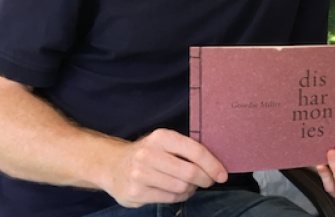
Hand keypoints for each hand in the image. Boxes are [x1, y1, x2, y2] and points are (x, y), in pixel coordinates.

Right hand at [101, 129, 227, 206]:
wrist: (113, 165)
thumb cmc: (148, 154)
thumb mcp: (165, 143)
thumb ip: (186, 150)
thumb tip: (216, 165)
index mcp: (161, 137)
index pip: (195, 151)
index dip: (212, 164)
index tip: (222, 174)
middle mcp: (148, 153)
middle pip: (190, 172)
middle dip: (205, 179)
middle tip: (208, 181)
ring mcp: (139, 174)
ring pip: (180, 187)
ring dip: (191, 189)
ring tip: (189, 185)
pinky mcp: (135, 192)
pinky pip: (169, 198)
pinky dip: (179, 196)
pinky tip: (177, 191)